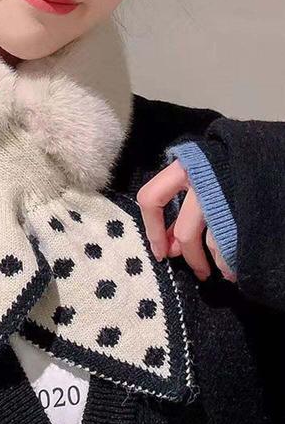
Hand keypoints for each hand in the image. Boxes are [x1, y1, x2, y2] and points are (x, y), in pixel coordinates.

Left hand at [136, 160, 236, 282]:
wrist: (272, 152)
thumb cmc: (232, 162)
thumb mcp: (204, 171)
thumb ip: (184, 201)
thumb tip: (171, 242)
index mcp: (186, 167)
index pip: (151, 199)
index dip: (153, 230)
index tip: (161, 253)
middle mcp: (202, 181)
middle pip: (186, 233)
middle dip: (190, 258)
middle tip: (198, 271)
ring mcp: (226, 195)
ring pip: (212, 242)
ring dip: (215, 262)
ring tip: (223, 270)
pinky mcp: (247, 210)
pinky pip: (232, 244)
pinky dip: (231, 260)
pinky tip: (235, 265)